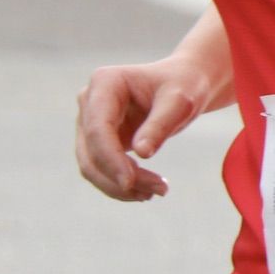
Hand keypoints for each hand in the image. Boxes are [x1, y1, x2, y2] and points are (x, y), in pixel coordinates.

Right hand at [74, 53, 222, 201]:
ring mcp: (90, 122)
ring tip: (159, 191)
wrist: (184, 83)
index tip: (130, 182)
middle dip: (120, 177)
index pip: (98, 128)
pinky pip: (101, 170)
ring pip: (92, 166)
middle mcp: (89, 101)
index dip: (110, 158)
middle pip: (91, 151)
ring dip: (121, 187)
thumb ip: (161, 124)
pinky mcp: (98, 140)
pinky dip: (122, 184)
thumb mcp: (180, 102)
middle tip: (161, 190)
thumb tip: (142, 153)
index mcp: (104, 82)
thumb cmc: (184, 86)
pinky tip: (147, 191)